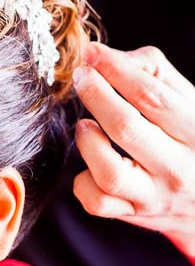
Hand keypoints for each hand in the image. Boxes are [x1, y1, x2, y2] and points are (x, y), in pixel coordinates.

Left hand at [72, 42, 194, 261]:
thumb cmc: (191, 139)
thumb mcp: (187, 102)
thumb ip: (153, 72)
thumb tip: (105, 55)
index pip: (152, 96)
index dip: (116, 70)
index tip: (91, 52)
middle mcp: (177, 167)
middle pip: (126, 127)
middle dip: (95, 94)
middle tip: (81, 76)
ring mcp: (154, 195)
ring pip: (109, 172)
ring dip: (87, 141)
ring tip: (86, 124)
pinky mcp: (134, 213)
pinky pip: (96, 202)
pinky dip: (82, 181)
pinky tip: (90, 162)